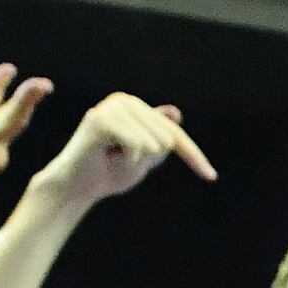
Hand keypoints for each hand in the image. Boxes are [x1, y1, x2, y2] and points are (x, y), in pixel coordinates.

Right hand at [37, 92, 214, 209]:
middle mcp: (124, 101)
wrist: (76, 186)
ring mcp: (112, 108)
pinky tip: (106, 157)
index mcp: (135, 107)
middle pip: (168, 139)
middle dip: (148, 161)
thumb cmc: (108, 172)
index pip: (175, 134)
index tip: (211, 177)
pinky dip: (126, 161)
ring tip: (111, 158)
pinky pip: (137, 146)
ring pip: (154, 144)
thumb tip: (175, 111)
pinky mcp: (101, 120)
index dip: (193, 157)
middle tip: (120, 161)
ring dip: (135, 161)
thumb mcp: (145, 158)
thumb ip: (161, 139)